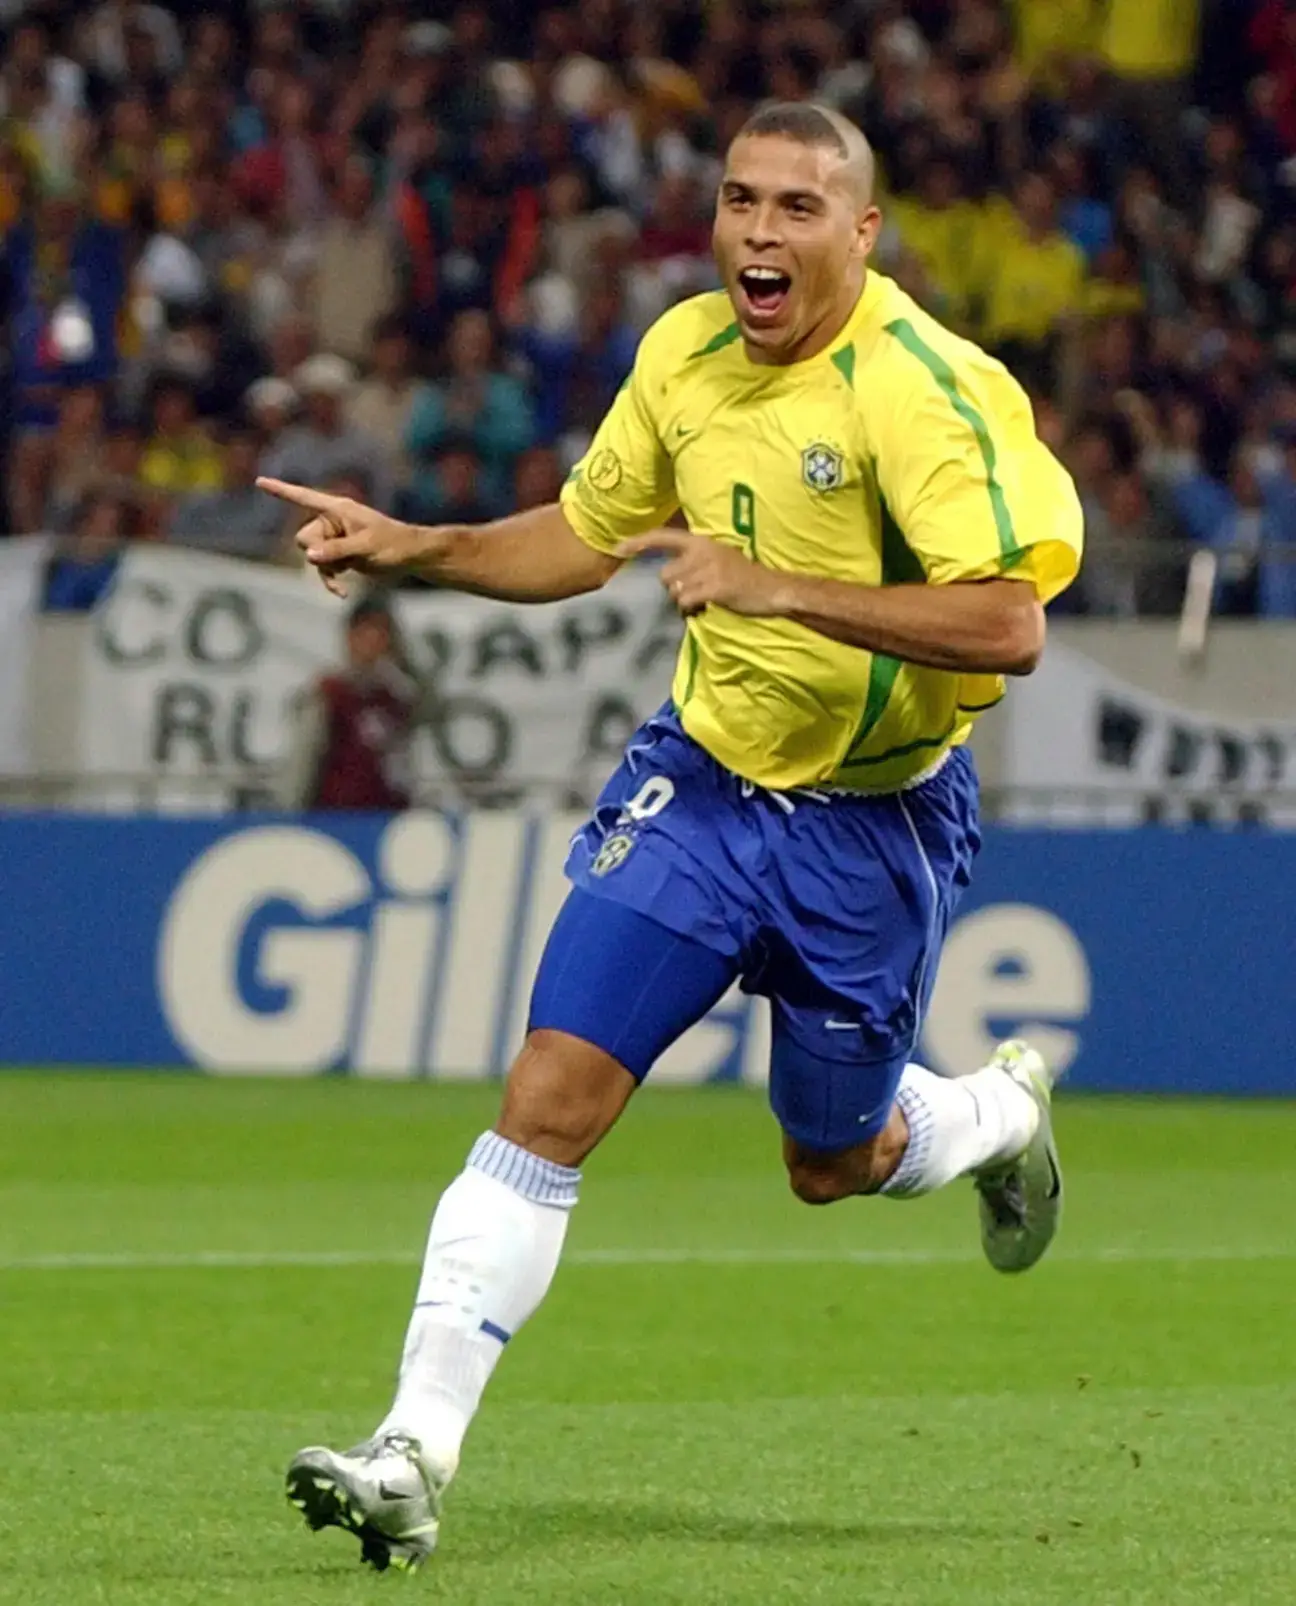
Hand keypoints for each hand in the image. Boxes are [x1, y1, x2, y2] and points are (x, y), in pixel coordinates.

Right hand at [257, 477, 436, 595]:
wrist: (410, 556)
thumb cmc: (393, 543)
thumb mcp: (366, 547)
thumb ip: (337, 551)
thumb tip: (310, 556)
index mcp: (337, 509)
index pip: (303, 497)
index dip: (281, 491)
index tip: (259, 482)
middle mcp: (332, 522)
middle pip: (304, 538)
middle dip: (317, 551)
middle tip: (340, 556)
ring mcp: (334, 540)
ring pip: (312, 557)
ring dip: (325, 569)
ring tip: (346, 573)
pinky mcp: (339, 556)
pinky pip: (323, 570)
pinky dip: (330, 581)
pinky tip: (343, 593)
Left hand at [616, 529, 785, 616]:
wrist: (771, 588)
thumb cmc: (743, 578)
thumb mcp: (718, 559)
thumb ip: (693, 562)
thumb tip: (668, 578)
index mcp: (702, 542)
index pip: (664, 537)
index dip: (639, 542)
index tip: (618, 548)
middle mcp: (702, 552)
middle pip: (665, 575)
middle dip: (675, 589)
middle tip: (695, 594)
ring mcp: (708, 569)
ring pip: (674, 592)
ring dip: (684, 602)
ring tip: (705, 600)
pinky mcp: (714, 587)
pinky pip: (686, 603)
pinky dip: (692, 610)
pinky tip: (707, 607)